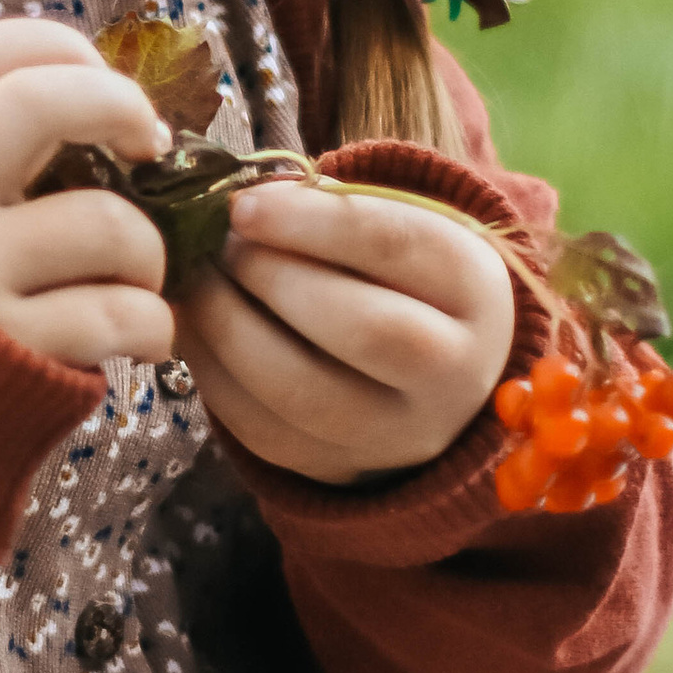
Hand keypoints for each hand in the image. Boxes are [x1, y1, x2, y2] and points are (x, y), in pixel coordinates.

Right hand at [0, 17, 178, 371]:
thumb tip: (106, 103)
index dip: (64, 48)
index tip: (101, 80)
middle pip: (35, 101)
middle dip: (119, 104)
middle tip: (150, 144)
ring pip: (106, 222)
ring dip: (150, 253)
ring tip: (137, 280)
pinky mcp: (6, 349)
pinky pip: (121, 314)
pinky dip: (155, 325)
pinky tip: (141, 336)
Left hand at [176, 173, 517, 483]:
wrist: (434, 370)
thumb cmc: (401, 277)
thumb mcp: (398, 227)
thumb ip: (332, 210)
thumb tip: (244, 208)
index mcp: (475, 289)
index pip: (395, 246)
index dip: (310, 222)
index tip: (244, 206)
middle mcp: (454, 372)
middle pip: (360, 327)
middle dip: (271, 277)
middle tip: (224, 248)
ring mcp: (400, 433)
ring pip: (303, 392)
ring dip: (229, 327)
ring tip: (200, 282)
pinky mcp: (341, 466)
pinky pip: (262, 430)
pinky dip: (214, 374)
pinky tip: (197, 327)